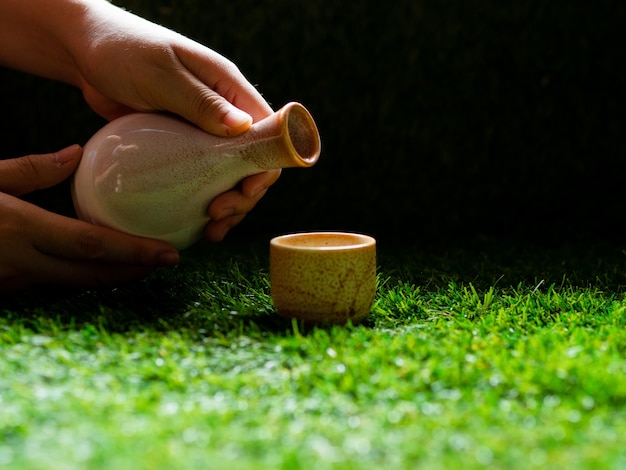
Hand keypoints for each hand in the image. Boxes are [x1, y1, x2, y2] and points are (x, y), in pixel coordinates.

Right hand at [0, 145, 179, 291]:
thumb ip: (31, 169)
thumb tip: (75, 154)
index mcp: (20, 227)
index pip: (92, 244)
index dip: (135, 251)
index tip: (169, 253)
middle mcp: (21, 262)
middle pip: (92, 273)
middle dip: (134, 270)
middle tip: (168, 261)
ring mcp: (12, 281)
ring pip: (74, 282)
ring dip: (110, 275)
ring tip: (142, 262)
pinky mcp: (4, 289)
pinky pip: (53, 282)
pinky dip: (81, 274)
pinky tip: (97, 263)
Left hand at [69, 2, 280, 240]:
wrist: (86, 52)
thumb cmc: (123, 52)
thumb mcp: (161, 74)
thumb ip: (201, 101)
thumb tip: (243, 128)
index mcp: (230, 88)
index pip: (267, 132)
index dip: (265, 165)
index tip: (247, 191)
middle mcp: (224, 112)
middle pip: (253, 161)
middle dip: (244, 195)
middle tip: (218, 215)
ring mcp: (203, 132)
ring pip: (230, 175)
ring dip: (228, 206)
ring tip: (212, 231)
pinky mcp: (182, 146)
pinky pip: (202, 177)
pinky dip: (203, 201)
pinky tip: (195, 222)